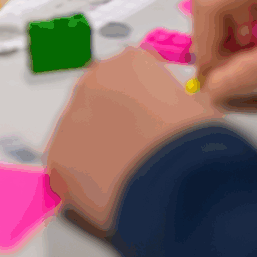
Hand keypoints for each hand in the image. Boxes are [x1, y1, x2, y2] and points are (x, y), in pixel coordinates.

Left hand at [46, 48, 221, 234]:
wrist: (180, 183)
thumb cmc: (196, 145)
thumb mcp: (199, 106)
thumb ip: (175, 100)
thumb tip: (171, 115)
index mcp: (128, 63)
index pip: (129, 73)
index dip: (143, 100)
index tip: (151, 119)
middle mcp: (92, 82)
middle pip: (99, 99)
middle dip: (115, 122)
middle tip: (136, 150)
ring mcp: (70, 118)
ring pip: (80, 132)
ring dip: (98, 149)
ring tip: (127, 176)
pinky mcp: (57, 156)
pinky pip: (68, 165)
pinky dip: (84, 180)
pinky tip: (111, 193)